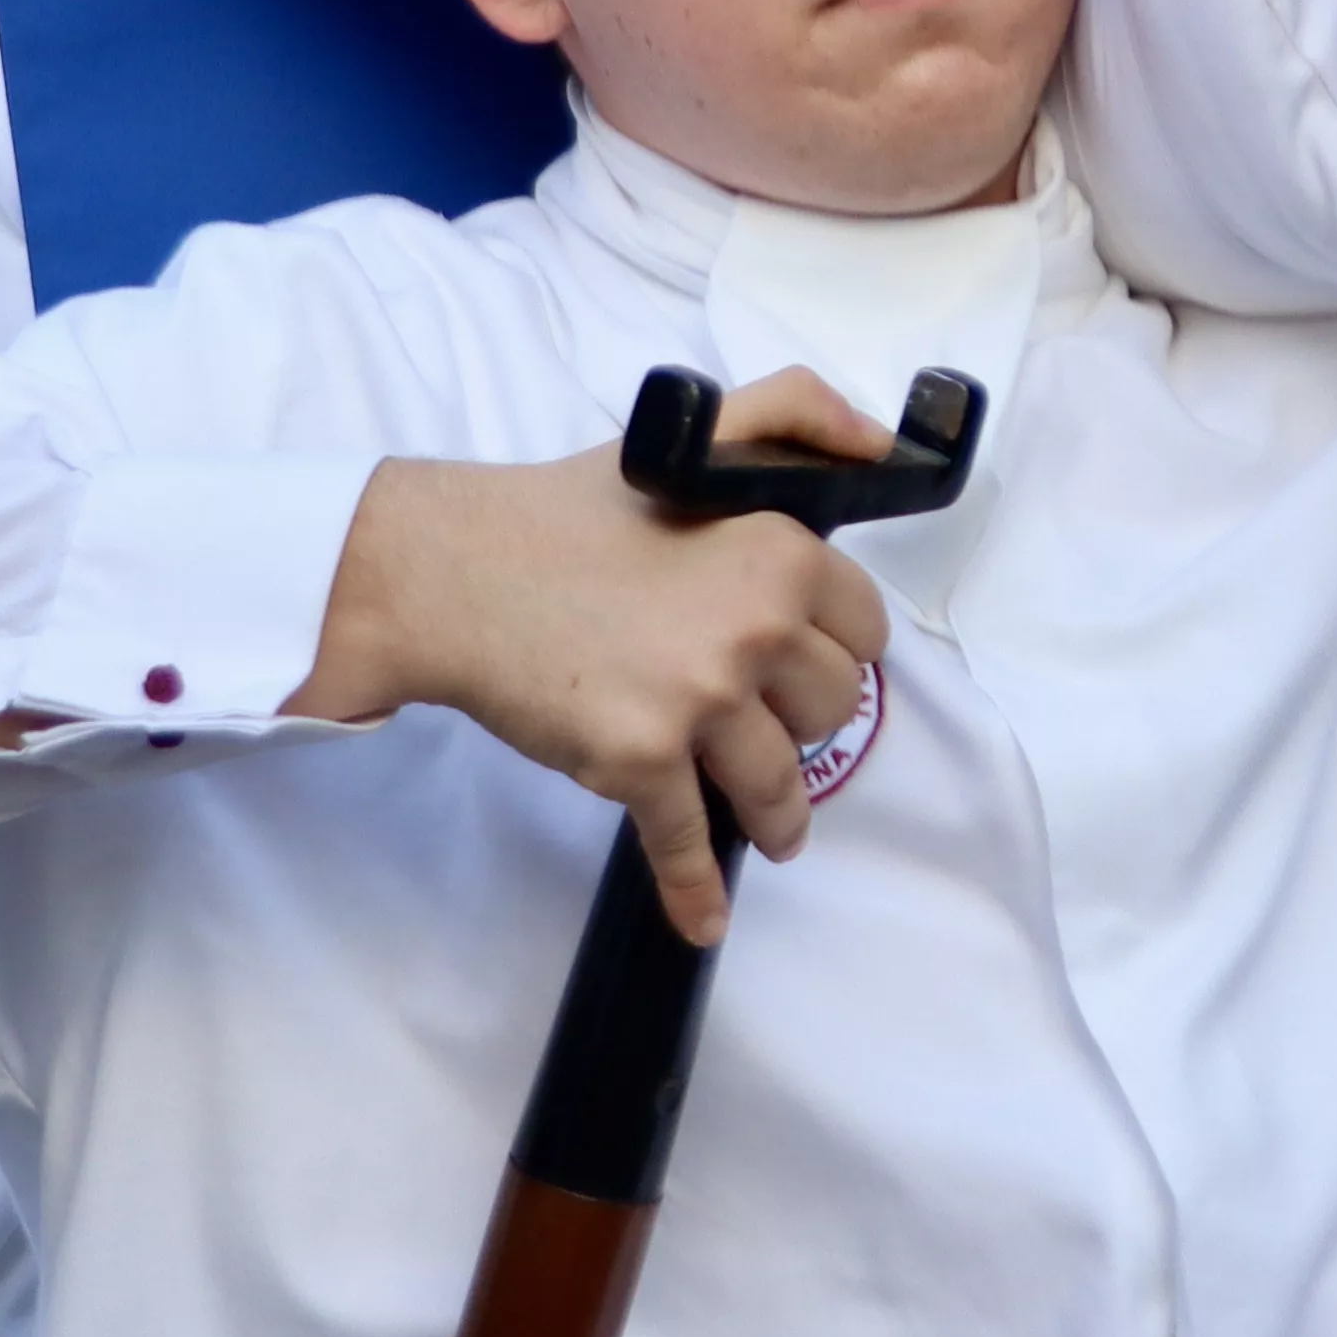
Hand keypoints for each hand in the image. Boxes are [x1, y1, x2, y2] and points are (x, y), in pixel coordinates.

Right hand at [296, 366, 891, 943]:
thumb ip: (793, 416)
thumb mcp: (693, 434)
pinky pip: (687, 842)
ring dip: (781, 818)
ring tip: (774, 830)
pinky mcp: (638, 762)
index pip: (863, 629)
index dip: (839, 650)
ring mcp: (697, 703)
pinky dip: (696, 891)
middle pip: (831, 711)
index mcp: (778, 551)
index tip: (812, 665)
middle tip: (772, 728)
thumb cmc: (571, 510)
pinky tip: (704, 920)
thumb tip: (881, 442)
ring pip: (777, 785)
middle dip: (805, 725)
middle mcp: (753, 629)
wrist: (455, 573)